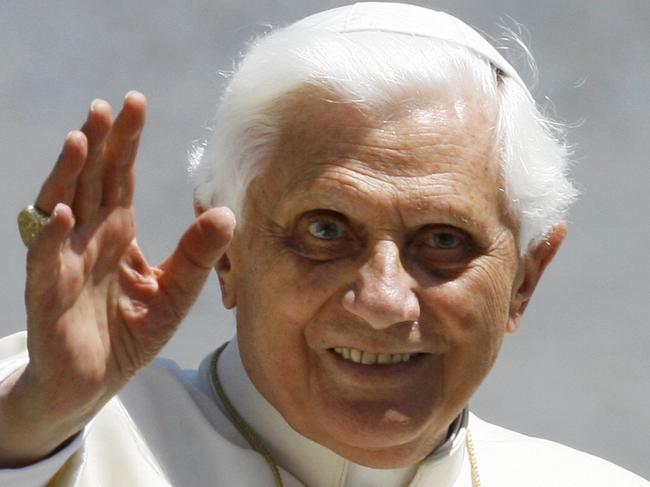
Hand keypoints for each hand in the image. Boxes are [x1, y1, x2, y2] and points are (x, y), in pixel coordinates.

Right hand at [0, 92, 234, 465]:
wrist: (94, 380)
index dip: (126, 141)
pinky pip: (47, 263)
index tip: (136, 102)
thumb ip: (198, 255)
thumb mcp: (175, 292)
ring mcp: (66, 262)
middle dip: (97, 143)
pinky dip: (52, 239)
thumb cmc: (130, 332)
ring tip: (81, 140)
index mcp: (118, 231)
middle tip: (107, 106)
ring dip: (68, 175)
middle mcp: (89, 237)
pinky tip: (62, 215)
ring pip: (62, 208)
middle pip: (90, 181)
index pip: (119, 176)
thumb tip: (229, 213)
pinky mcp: (49, 296)